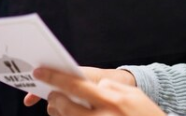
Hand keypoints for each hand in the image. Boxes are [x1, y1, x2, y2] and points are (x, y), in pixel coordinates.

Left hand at [24, 67, 161, 115]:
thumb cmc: (146, 115)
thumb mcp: (133, 96)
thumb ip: (111, 89)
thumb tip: (94, 86)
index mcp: (111, 101)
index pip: (76, 86)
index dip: (55, 79)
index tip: (40, 73)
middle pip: (65, 107)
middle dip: (55, 100)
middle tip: (53, 95)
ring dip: (60, 114)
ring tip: (61, 107)